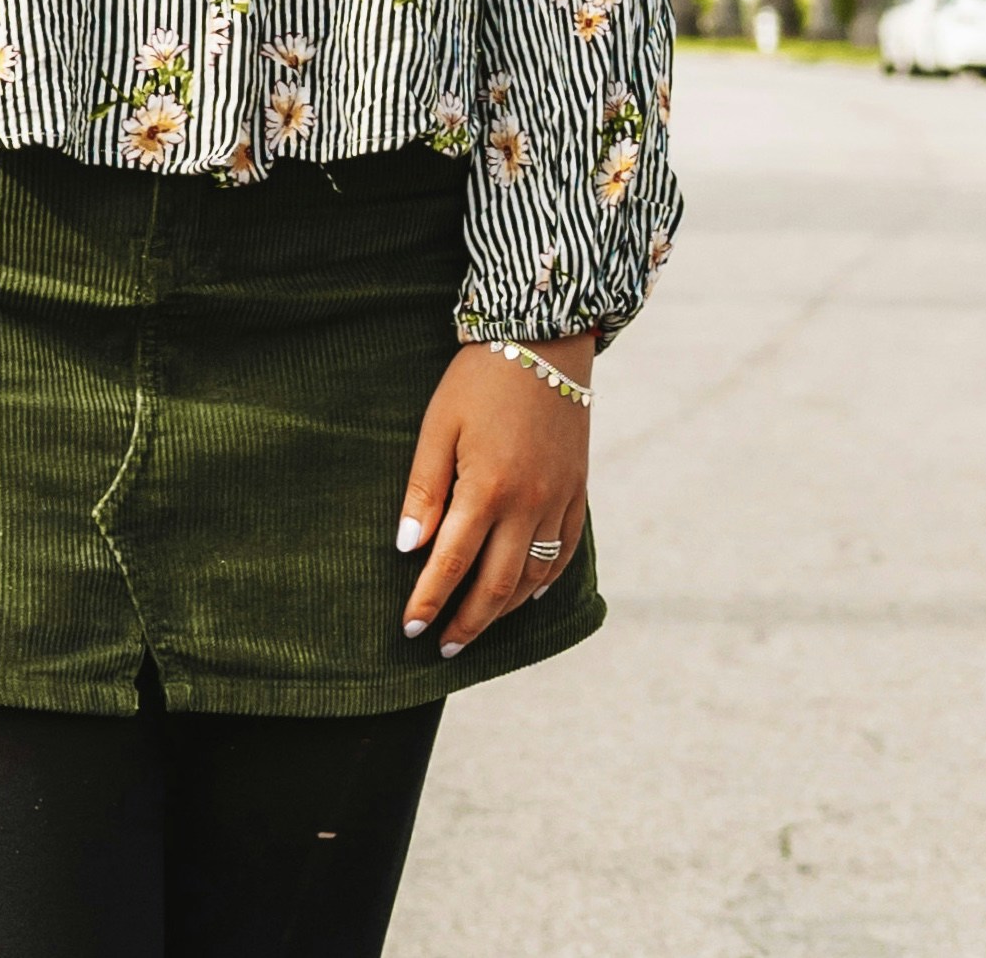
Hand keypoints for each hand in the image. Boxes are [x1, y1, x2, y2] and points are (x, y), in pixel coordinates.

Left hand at [395, 336, 593, 654]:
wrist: (543, 338)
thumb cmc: (479, 378)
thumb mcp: (438, 425)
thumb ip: (424, 490)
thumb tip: (407, 549)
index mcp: (488, 488)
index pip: (452, 564)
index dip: (430, 601)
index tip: (411, 629)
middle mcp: (528, 504)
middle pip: (496, 584)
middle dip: (468, 621)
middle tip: (444, 646)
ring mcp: (559, 499)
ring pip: (533, 576)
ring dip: (504, 609)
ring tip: (478, 625)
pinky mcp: (578, 490)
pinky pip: (566, 550)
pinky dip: (546, 580)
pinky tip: (528, 594)